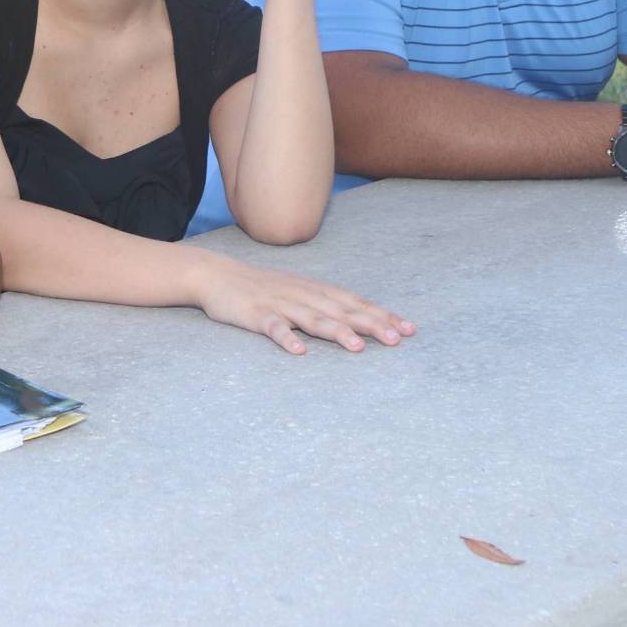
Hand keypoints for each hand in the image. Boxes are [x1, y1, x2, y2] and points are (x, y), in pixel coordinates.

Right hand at [194, 257, 415, 354]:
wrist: (217, 275)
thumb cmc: (262, 288)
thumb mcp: (298, 292)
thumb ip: (325, 305)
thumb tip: (359, 320)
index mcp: (315, 291)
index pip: (355, 303)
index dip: (382, 315)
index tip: (409, 329)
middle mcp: (303, 295)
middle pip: (342, 311)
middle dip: (371, 324)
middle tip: (397, 339)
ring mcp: (280, 304)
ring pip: (312, 318)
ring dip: (336, 332)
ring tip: (357, 347)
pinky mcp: (256, 315)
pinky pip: (273, 328)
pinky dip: (286, 338)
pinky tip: (298, 351)